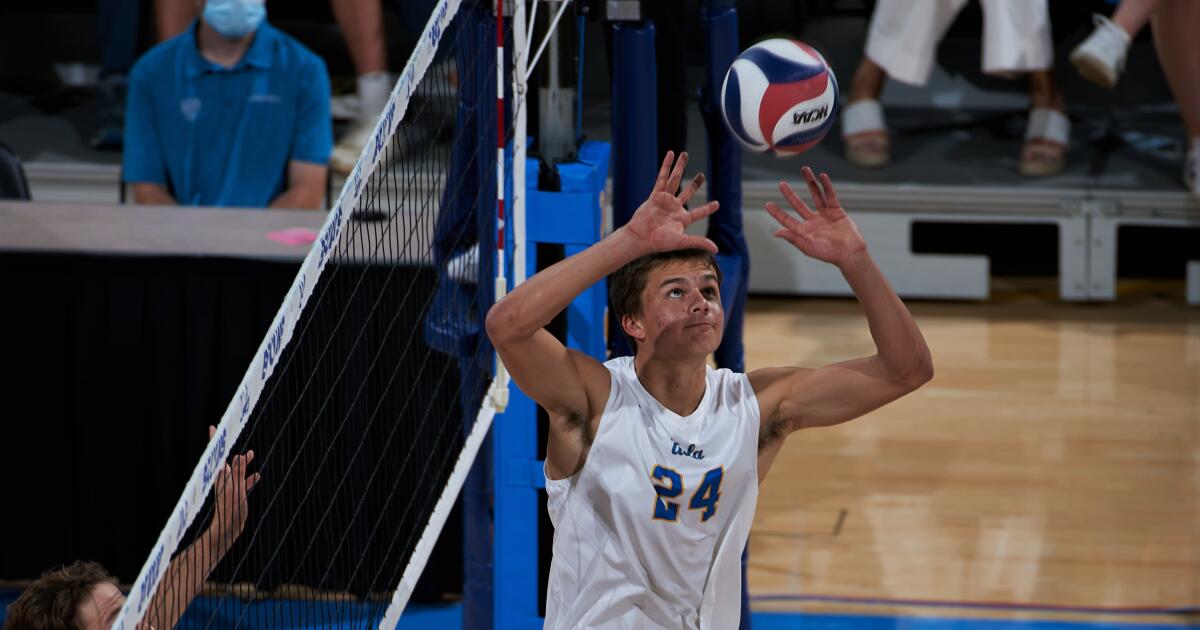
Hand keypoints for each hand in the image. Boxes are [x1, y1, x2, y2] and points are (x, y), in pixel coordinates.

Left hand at [206, 425, 258, 551]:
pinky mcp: (236, 496)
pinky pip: (244, 483)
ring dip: (244, 463)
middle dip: (231, 448)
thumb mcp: (235, 490)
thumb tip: (239, 456)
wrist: (226, 530)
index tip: (214, 428)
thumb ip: (238, 473)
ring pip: (238, 471)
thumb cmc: (228, 511)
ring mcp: (230, 488)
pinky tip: (258, 476)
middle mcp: (224, 480)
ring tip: (252, 454)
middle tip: (232, 435)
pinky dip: (249, 478)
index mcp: (221, 477)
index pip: (217, 455)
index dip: (216, 441)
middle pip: (228, 460)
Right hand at [622, 151, 720, 254]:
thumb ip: (699, 242)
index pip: (698, 213)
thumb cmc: (659, 242)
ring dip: (679, 168)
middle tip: (702, 176)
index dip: (707, 208)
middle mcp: (674, 208)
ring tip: (684, 155)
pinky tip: (670, 155)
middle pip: (688, 192)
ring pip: (675, 180)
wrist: (640, 237)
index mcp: (682, 219)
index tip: (717, 204)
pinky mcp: (655, 195)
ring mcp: (665, 200)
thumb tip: (716, 250)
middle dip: (695, 184)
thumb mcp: (682, 241)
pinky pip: (662, 178)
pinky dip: (666, 166)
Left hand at [766, 167, 866, 267]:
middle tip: (781, 184)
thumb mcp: (808, 247)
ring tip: (804, 169)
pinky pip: (830, 196)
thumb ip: (793, 238)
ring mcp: (824, 215)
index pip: (787, 220)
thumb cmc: (829, 254)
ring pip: (815, 195)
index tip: (767, 204)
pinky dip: (826, 186)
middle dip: (790, 194)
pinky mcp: (836, 210)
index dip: (777, 212)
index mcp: (804, 231)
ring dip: (810, 182)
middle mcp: (812, 221)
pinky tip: (822, 176)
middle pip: (798, 204)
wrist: (850, 253)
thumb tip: (776, 233)